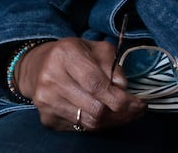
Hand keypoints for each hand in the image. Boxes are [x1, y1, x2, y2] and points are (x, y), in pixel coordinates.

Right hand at [14, 38, 145, 131]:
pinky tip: (107, 116)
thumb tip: (123, 87)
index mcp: (65, 54)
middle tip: (137, 110)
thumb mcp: (94, 48)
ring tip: (126, 114)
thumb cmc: (72, 55)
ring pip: (90, 122)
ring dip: (113, 121)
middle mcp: (51, 78)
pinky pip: (80, 128)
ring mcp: (47, 101)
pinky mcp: (46, 118)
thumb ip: (112, 63)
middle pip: (95, 108)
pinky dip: (98, 125)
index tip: (139, 103)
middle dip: (122, 113)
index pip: (97, 84)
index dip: (121, 98)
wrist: (38, 67)